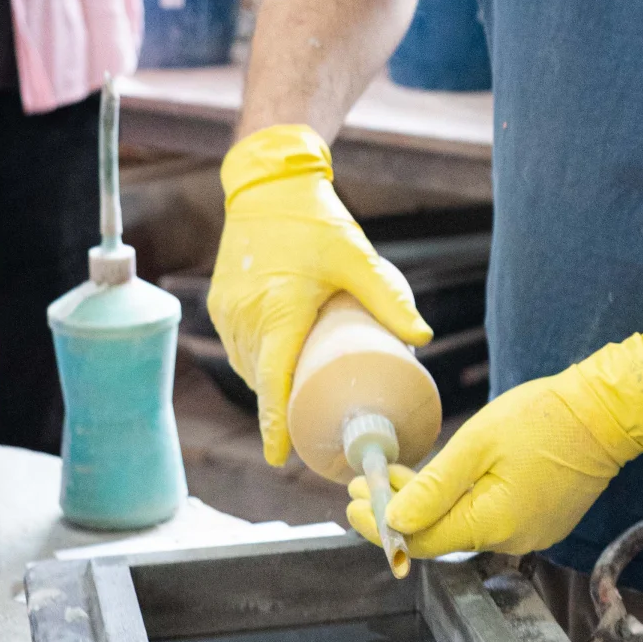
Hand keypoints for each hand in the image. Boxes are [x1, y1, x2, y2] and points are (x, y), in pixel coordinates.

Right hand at [207, 124, 431, 465]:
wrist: (268, 185)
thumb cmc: (315, 221)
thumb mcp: (357, 257)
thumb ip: (389, 297)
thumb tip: (422, 339)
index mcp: (279, 308)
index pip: (273, 379)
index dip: (275, 421)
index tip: (280, 455)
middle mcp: (246, 315)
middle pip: (262, 379)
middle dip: (282, 409)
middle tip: (310, 431)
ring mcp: (228, 311)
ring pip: (247, 367)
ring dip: (269, 386)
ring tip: (299, 400)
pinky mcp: (220, 305)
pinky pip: (239, 348)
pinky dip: (256, 365)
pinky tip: (276, 371)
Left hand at [346, 334, 642, 556]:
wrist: (606, 413)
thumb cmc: (544, 419)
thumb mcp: (478, 443)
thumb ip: (434, 487)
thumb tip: (394, 522)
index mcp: (492, 524)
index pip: (421, 541)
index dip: (380, 526)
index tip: (351, 504)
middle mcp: (511, 540)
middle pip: (440, 535)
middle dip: (399, 511)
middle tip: (366, 484)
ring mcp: (529, 533)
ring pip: (463, 525)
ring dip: (427, 504)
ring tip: (396, 476)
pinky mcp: (541, 520)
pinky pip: (488, 517)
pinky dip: (458, 501)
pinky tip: (441, 479)